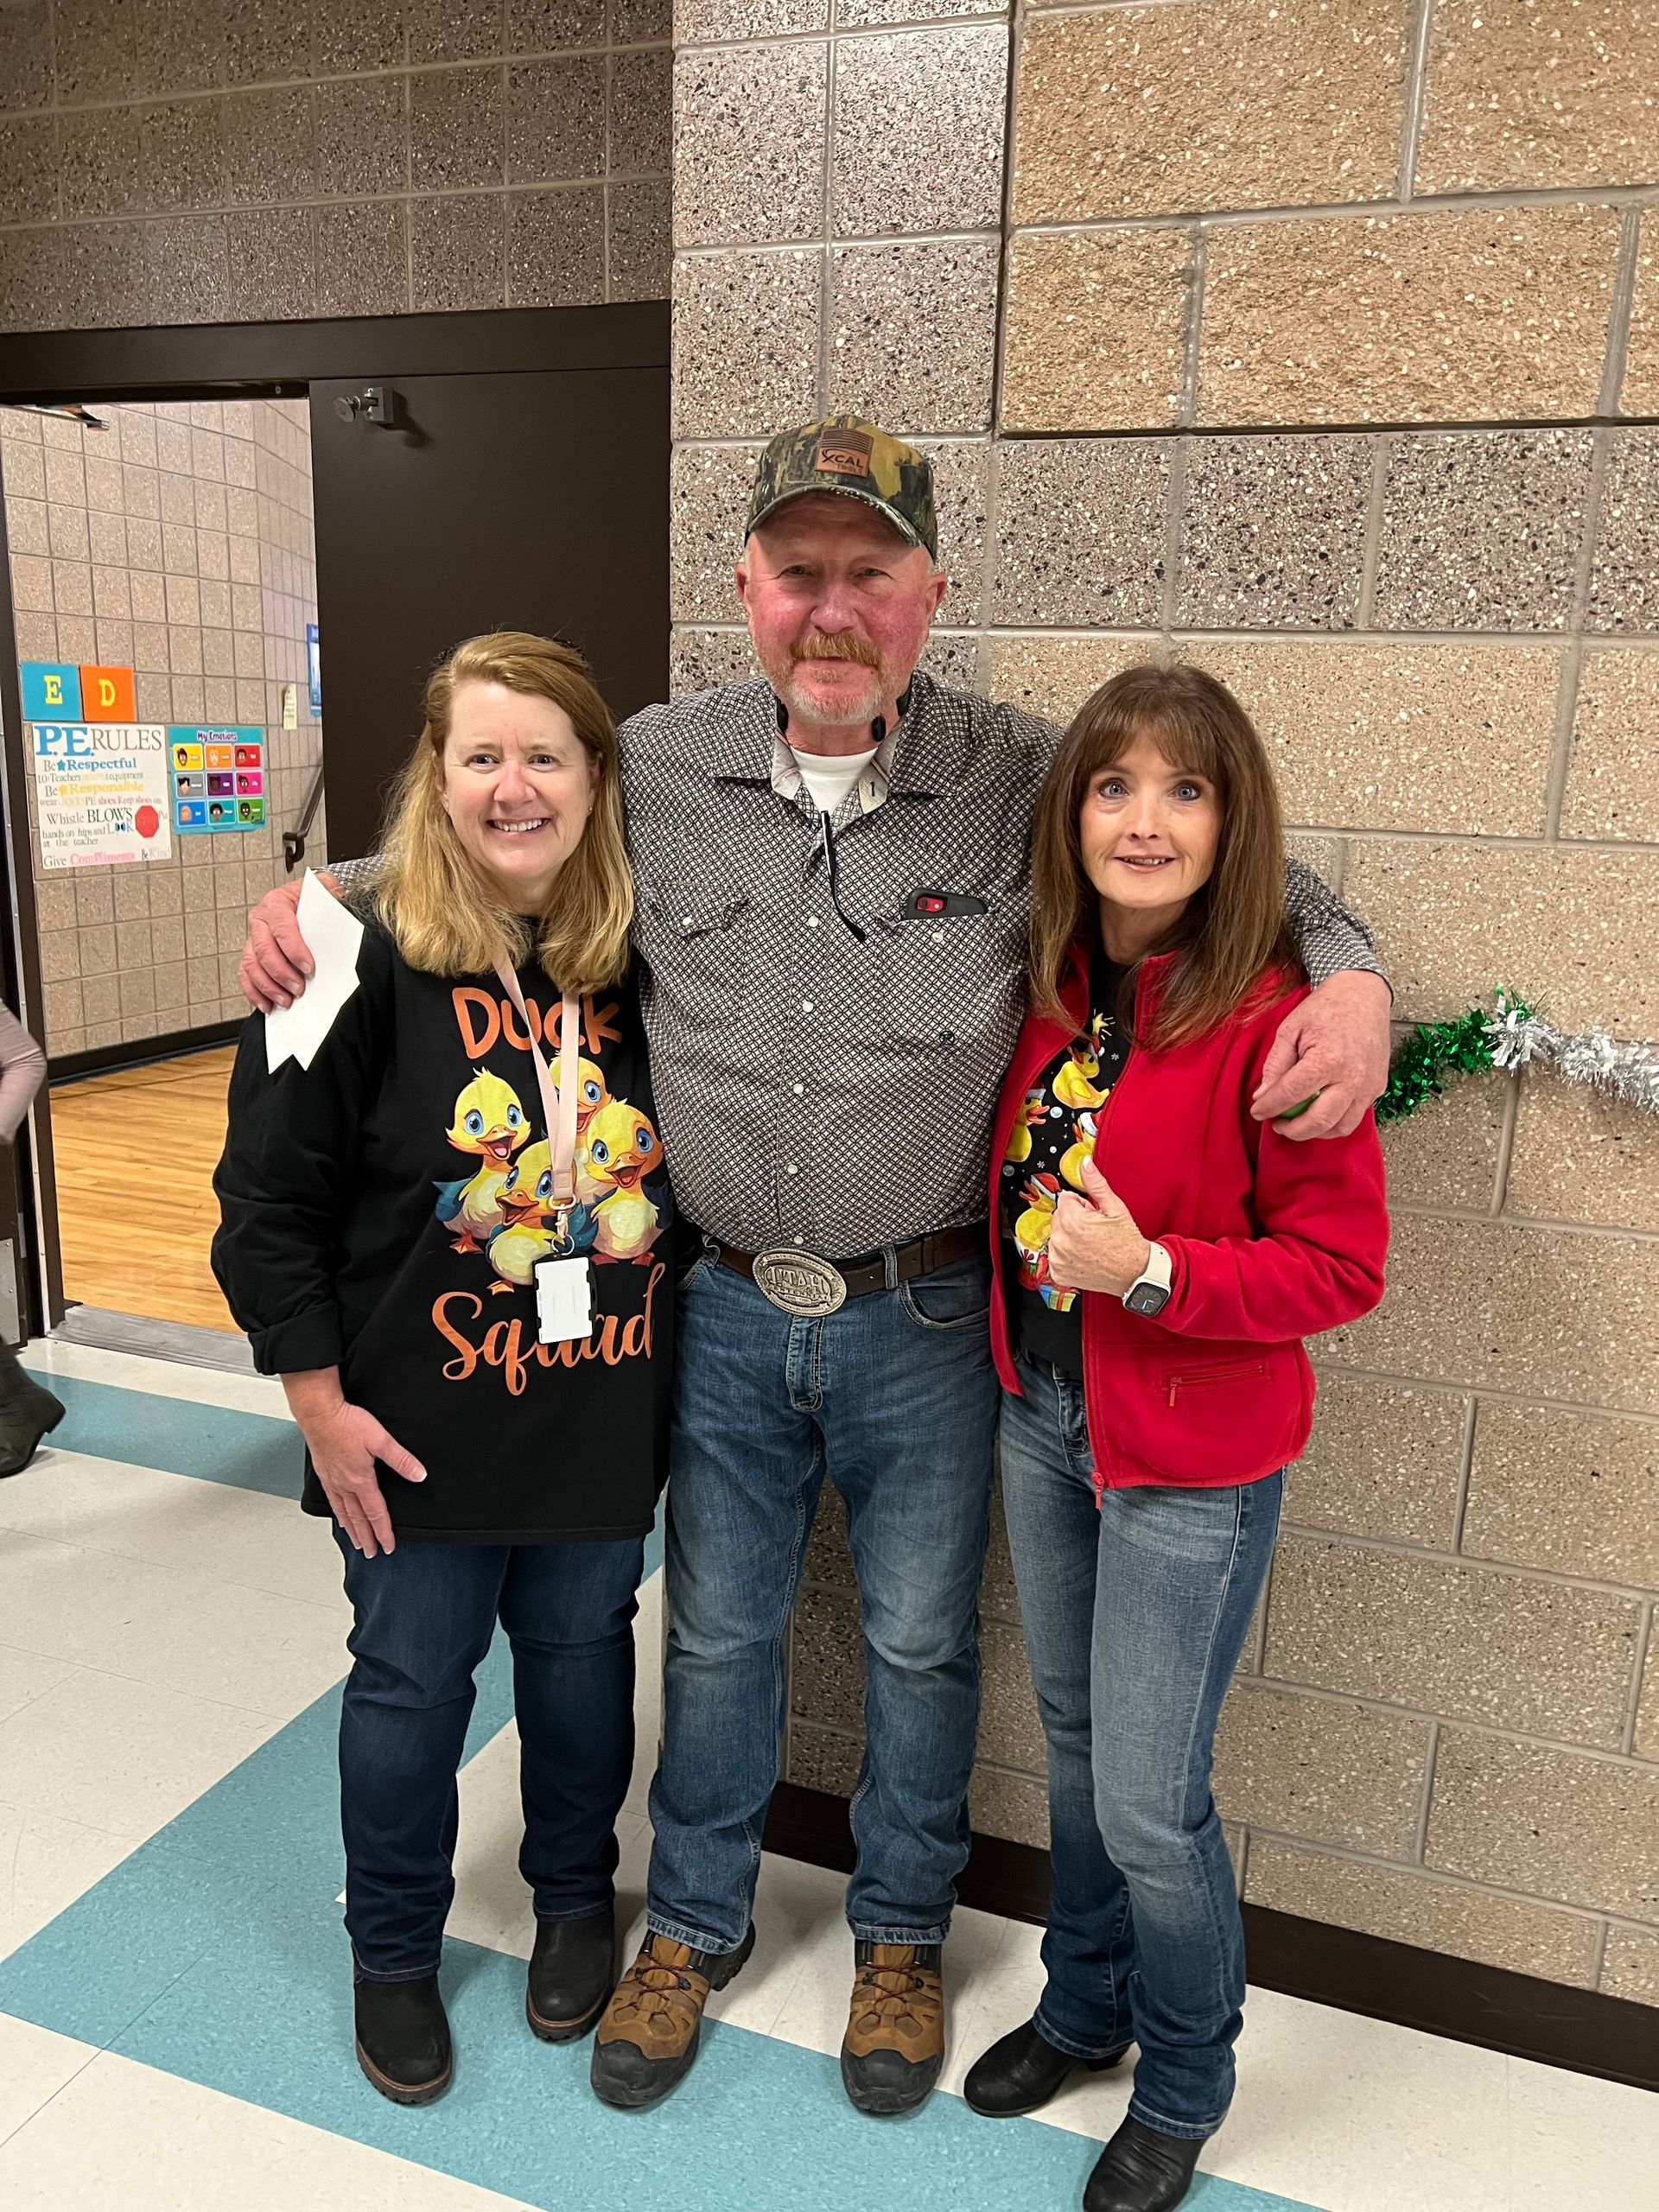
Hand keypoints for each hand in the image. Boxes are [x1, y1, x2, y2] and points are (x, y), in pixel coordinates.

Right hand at [238, 868, 340, 1012]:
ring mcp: (253, 937)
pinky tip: (267, 1004)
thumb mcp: (325, 890)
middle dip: (281, 973)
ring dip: (268, 986)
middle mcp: (261, 919)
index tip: (308, 968)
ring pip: (251, 965)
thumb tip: (340, 910)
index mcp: (277, 903)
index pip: (282, 928)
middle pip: (263, 950)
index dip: (294, 950)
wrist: (304, 897)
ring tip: (286, 1000)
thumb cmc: (313, 898)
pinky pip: (245, 975)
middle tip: (298, 989)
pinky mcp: (251, 953)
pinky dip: (254, 992)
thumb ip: (331, 898)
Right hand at [284, 1375, 424, 1555]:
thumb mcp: (381, 1440)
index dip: (384, 1531)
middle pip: (358, 1518)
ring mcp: (332, 1480)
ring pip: (344, 1512)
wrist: (319, 1413)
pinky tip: (339, 1515)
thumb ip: (401, 1459)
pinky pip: (332, 1500)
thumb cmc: (347, 1423)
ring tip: (357, 1542)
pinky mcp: (324, 1473)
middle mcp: (344, 1485)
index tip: (388, 1546)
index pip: (375, 1513)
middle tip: (372, 1553)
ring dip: (352, 1529)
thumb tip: (419, 1475)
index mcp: (360, 1480)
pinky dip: (338, 1513)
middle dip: (367, 1537)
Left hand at [1046, 1156, 1151, 1297]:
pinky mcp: (1058, 1272)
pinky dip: (1066, 1255)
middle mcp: (1060, 1240)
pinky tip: (1084, 1256)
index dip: (1082, 1205)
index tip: (1094, 1215)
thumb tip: (1085, 1164)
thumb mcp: (1114, 1207)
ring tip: (1091, 1243)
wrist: (1135, 1273)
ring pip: (1057, 1235)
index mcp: (1071, 1220)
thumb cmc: (1127, 1243)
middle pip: (1059, 1216)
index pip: (1065, 1199)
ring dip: (1069, 1237)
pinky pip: (1055, 1255)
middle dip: (1074, 1219)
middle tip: (1094, 1230)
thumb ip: (1095, 1183)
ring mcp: (1058, 1258)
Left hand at [1251, 969, 1391, 1140]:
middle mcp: (1352, 1077)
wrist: (1362, 995)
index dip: (1269, 1107)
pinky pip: (1355, 1117)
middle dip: (1292, 1130)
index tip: (1257, 1111)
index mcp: (1328, 1059)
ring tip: (1297, 1123)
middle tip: (1276, 1124)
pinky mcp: (1377, 1088)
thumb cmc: (1325, 1009)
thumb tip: (1262, 1095)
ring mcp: (1368, 1085)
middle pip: (1318, 1121)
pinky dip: (1334, 1123)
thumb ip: (1275, 1064)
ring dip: (1315, 1132)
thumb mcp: (1290, 1029)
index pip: (1291, 1094)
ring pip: (1340, 1127)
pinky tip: (1318, 1114)